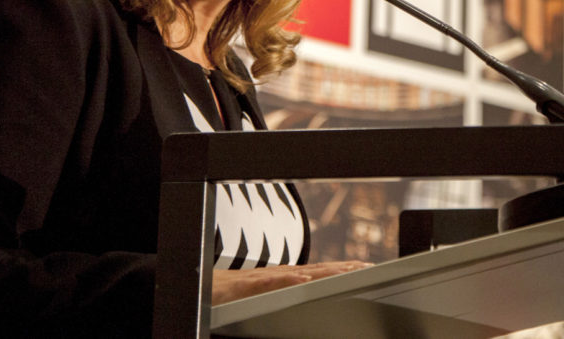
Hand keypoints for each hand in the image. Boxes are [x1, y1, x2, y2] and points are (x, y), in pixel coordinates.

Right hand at [211, 260, 372, 304]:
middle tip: (369, 266)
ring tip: (349, 271)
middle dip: (343, 268)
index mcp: (281, 278)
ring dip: (324, 272)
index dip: (342, 269)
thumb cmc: (225, 294)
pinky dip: (287, 280)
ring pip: (298, 273)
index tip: (366, 267)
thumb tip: (302, 294)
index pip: (318, 272)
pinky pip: (269, 283)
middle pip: (316, 270)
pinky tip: (305, 279)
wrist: (194, 286)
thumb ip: (281, 295)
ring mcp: (261, 278)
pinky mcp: (244, 286)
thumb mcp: (259, 295)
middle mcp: (275, 275)